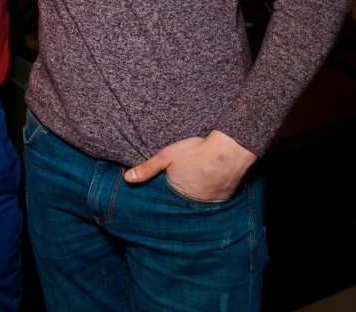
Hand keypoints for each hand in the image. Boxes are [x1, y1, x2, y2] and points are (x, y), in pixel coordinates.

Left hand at [124, 131, 256, 200]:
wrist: (228, 151)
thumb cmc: (195, 152)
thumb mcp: (166, 157)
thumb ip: (147, 169)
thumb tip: (127, 179)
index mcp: (178, 195)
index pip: (168, 200)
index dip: (167, 194)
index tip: (167, 189)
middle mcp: (194, 203)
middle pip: (185, 202)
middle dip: (182, 197)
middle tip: (183, 186)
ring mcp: (211, 202)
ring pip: (200, 202)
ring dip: (198, 196)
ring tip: (196, 186)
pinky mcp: (226, 198)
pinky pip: (216, 199)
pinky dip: (212, 194)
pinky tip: (211, 185)